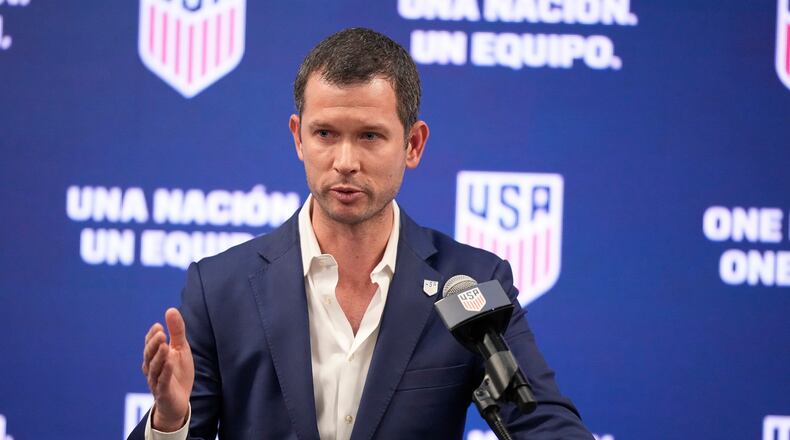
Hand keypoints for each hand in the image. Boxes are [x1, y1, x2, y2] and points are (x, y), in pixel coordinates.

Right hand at [142, 308, 194, 431]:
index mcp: (155, 357)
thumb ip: (176, 331)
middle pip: (149, 355)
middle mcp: (152, 368)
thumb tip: (170, 309)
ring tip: (164, 345)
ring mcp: (156, 381)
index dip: (152, 336)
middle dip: (154, 344)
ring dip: (159, 356)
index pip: (150, 344)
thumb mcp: (181, 349)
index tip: (159, 325)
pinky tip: (171, 362)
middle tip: (161, 333)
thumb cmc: (178, 373)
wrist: (179, 402)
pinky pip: (163, 382)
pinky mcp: (164, 392)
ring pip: (154, 368)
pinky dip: (166, 372)